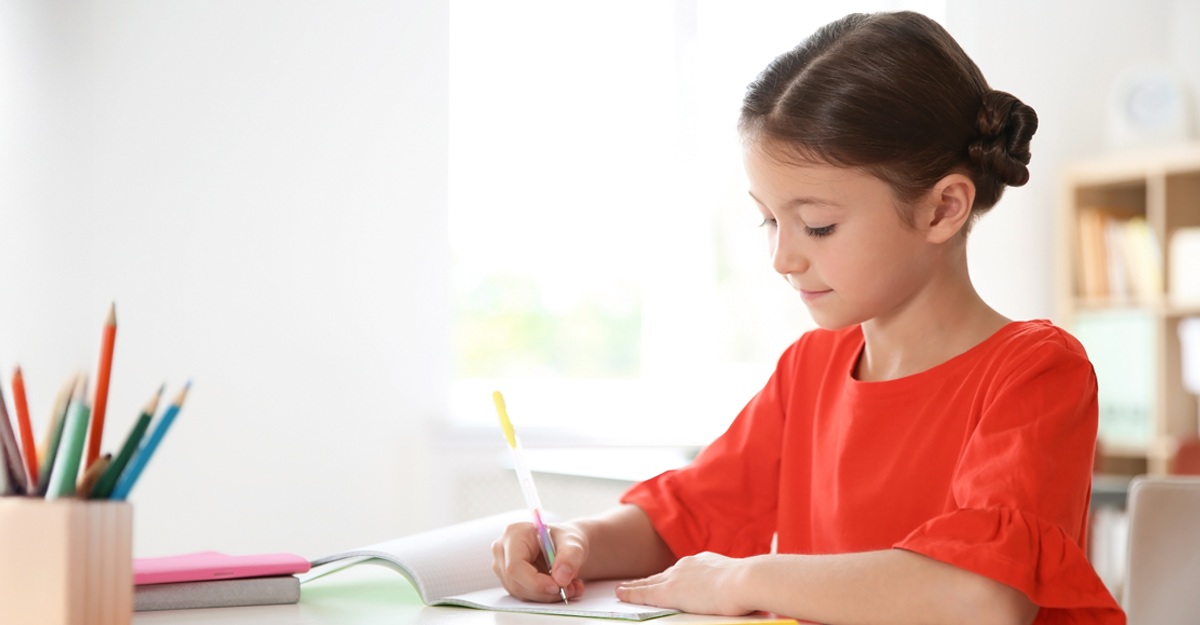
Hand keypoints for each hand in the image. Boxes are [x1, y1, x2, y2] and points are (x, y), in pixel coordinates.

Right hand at [491, 521, 586, 601]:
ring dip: (547, 596)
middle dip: (545, 591)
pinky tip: (561, 587)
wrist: (565, 546)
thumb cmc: (565, 539)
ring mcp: (503, 567)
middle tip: (569, 589)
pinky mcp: (510, 580)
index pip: (515, 566)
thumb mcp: (574, 542)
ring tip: (570, 587)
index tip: (557, 587)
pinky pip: (525, 596)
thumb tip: (561, 578)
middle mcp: (503, 550)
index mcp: (514, 534)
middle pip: (516, 583)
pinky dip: (545, 596)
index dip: (535, 582)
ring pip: (521, 593)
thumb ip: (570, 557)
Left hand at [615, 552, 753, 615]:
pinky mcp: (669, 591)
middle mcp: (688, 565)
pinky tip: (621, 594)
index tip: (665, 579)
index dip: (671, 577)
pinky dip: (631, 593)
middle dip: (648, 580)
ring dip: (636, 587)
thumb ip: (732, 587)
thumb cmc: (751, 585)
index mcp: (704, 562)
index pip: (682, 571)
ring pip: (650, 582)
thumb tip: (741, 598)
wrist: (745, 581)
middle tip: (633, 584)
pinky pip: (643, 592)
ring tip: (622, 590)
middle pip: (662, 574)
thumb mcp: (739, 583)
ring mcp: (677, 576)